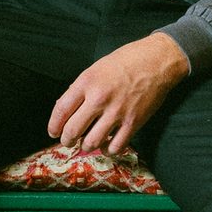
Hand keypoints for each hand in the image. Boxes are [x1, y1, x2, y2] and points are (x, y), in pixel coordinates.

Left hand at [48, 32, 188, 154]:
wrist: (158, 61)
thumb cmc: (127, 61)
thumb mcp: (97, 68)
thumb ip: (81, 88)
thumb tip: (67, 109)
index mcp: (87, 82)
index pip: (61, 110)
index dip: (54, 125)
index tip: (53, 132)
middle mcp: (99, 98)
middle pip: (73, 130)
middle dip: (67, 140)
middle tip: (68, 141)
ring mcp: (117, 112)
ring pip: (91, 143)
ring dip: (86, 146)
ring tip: (87, 143)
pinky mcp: (133, 122)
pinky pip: (116, 147)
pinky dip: (109, 150)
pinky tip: (108, 145)